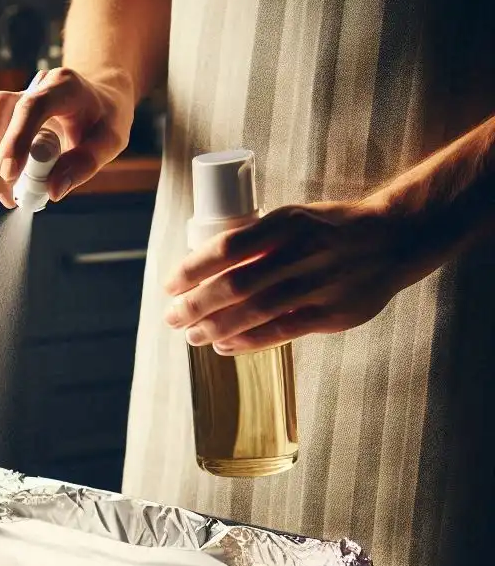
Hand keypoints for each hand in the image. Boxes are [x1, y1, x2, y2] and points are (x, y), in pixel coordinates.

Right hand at [0, 67, 133, 208]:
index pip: (32, 107)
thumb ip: (84, 164)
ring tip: (4, 193)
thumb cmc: (105, 120)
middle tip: (7, 196)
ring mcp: (18, 94)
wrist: (99, 99)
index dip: (16, 140)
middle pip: (0, 110)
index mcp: (65, 86)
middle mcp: (36, 85)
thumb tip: (53, 192)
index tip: (10, 175)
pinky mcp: (7, 109)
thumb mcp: (110, 141)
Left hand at [163, 201, 427, 353]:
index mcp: (288, 222)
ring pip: (255, 311)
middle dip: (196, 305)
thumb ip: (256, 242)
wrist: (394, 238)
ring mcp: (321, 283)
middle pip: (235, 284)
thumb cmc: (328, 231)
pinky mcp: (334, 313)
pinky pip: (281, 331)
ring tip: (192, 335)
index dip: (192, 269)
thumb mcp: (294, 219)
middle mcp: (303, 251)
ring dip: (215, 327)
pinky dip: (247, 342)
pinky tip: (223, 346)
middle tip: (172, 317)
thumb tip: (199, 270)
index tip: (169, 285)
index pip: (227, 246)